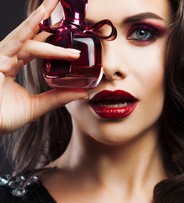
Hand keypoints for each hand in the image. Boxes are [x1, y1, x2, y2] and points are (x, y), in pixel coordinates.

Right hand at [0, 0, 87, 133]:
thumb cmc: (3, 118)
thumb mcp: (37, 106)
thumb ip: (58, 97)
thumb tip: (84, 92)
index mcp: (12, 64)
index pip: (34, 46)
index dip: (51, 40)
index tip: (73, 44)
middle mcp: (6, 57)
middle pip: (26, 32)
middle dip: (42, 16)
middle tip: (57, 1)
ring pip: (22, 34)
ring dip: (38, 18)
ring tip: (52, 5)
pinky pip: (20, 46)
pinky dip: (37, 39)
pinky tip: (47, 26)